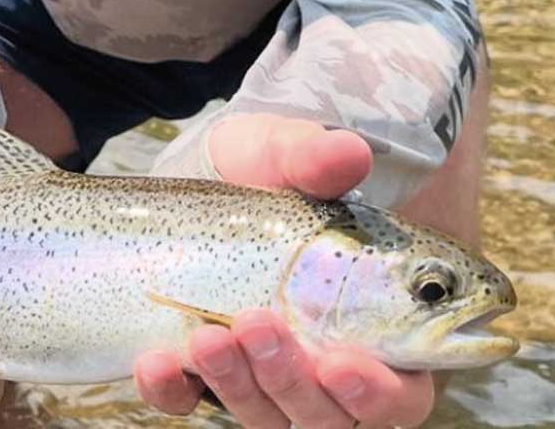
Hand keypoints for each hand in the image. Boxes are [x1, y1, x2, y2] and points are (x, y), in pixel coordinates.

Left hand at [133, 114, 435, 428]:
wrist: (206, 171)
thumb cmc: (269, 168)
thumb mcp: (286, 153)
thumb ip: (315, 158)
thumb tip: (348, 151)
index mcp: (377, 328)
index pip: (400, 392)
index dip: (377, 393)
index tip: (339, 363)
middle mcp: (327, 368)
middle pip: (328, 418)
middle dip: (290, 380)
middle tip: (255, 322)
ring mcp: (265, 378)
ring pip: (265, 418)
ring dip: (236, 385)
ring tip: (206, 334)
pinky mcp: (205, 374)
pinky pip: (187, 403)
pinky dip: (171, 390)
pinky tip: (154, 361)